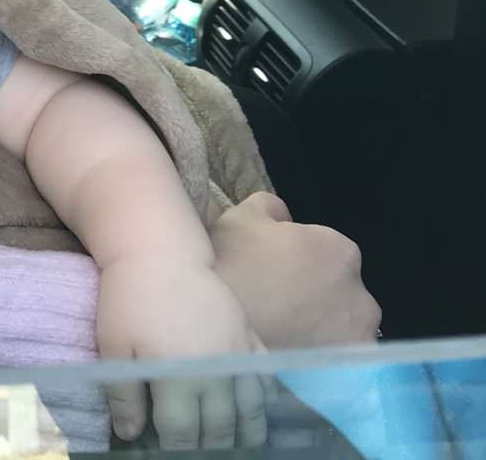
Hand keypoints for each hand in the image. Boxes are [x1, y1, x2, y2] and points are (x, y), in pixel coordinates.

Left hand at [97, 256, 266, 449]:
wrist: (158, 251)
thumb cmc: (128, 298)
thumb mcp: (114, 345)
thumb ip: (123, 394)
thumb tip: (131, 434)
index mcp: (177, 376)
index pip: (182, 433)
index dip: (176, 450)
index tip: (170, 454)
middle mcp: (215, 371)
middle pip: (220, 427)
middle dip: (211, 447)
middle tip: (202, 452)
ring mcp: (238, 353)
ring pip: (251, 408)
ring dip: (245, 432)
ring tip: (237, 445)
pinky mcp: (249, 335)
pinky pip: (266, 375)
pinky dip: (265, 399)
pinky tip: (259, 411)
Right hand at [211, 192, 381, 348]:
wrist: (218, 332)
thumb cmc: (232, 267)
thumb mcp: (240, 217)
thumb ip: (270, 207)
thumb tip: (282, 217)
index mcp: (338, 249)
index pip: (324, 249)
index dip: (295, 257)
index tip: (269, 269)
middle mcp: (362, 292)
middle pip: (337, 288)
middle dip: (314, 292)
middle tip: (274, 301)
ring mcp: (359, 336)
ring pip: (340, 325)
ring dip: (320, 326)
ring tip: (281, 333)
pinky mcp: (351, 372)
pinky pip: (341, 359)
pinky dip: (323, 357)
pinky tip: (293, 355)